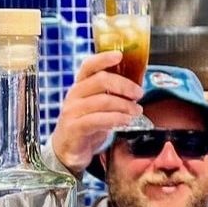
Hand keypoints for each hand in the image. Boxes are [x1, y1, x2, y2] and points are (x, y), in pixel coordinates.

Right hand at [50, 51, 143, 175]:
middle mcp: (74, 95)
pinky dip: (116, 119)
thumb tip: (136, 87)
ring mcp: (73, 111)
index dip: (103, 59)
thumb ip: (111, 95)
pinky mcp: (75, 128)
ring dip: (125, 105)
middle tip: (139, 94)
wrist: (68, 151)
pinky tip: (126, 121)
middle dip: (124, 85)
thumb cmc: (87, 125)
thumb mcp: (98, 106)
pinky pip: (98, 120)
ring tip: (137, 111)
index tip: (120, 55)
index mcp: (80, 86)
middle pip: (101, 80)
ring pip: (103, 101)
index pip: (89, 65)